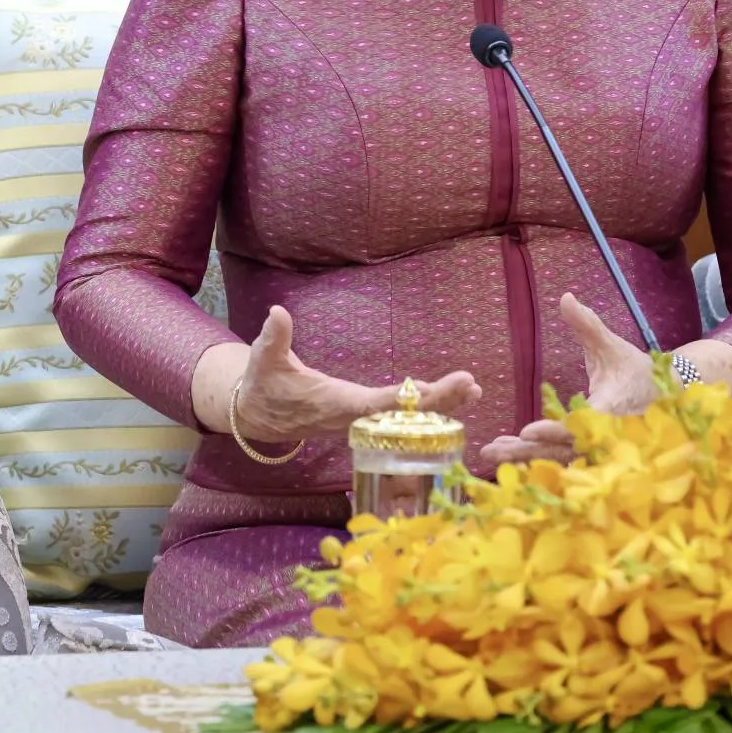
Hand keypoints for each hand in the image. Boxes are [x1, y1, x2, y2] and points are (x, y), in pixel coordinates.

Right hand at [213, 306, 481, 444]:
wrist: (257, 415)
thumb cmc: (263, 384)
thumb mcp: (264, 359)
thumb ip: (274, 337)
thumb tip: (277, 312)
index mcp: (333, 404)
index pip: (372, 405)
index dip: (401, 399)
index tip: (428, 388)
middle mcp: (353, 418)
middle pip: (401, 415)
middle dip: (436, 401)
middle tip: (470, 384)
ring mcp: (362, 421)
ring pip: (407, 418)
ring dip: (441, 405)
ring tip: (474, 390)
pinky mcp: (365, 417)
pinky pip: (403, 416)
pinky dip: (429, 406)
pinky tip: (455, 397)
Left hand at [479, 293, 731, 467]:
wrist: (665, 397)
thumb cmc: (634, 368)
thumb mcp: (610, 345)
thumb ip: (587, 325)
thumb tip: (565, 297)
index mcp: (611, 409)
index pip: (580, 425)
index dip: (553, 430)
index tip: (525, 431)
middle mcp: (605, 436)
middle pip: (562, 450)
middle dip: (527, 451)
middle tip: (490, 449)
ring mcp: (599, 450)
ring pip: (559, 461)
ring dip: (525, 460)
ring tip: (490, 453)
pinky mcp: (592, 456)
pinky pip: (561, 465)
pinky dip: (536, 463)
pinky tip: (508, 459)